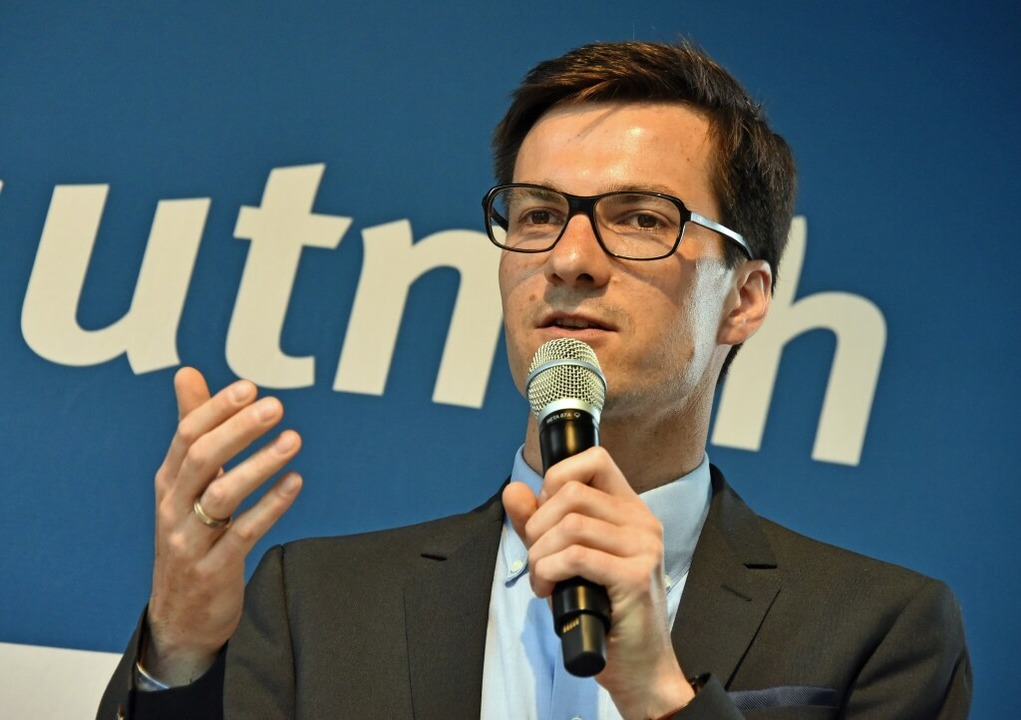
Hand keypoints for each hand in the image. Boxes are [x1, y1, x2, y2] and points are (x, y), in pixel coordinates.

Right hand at [144, 368, 302, 684]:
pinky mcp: (213, 569)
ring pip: (222, 494)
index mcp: (168, 481)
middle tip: (275, 406)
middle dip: (238, 429)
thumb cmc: (189, 536)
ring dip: (260, 464)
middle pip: (200, 458)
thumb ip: (191, 428)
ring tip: (294, 440)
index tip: (249, 387)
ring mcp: (190, 540)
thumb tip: (186, 372)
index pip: (187, 434)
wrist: (180, 617)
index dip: (217, 409)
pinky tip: (295, 482)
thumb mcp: (184, 485)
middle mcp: (173, 507)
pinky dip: (271, 505)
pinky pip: (243, 533)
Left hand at [502, 447, 693, 719]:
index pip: (595, 460)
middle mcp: (642, 522)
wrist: (639, 667)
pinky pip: (575, 556)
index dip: (558, 478)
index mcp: (630, 510)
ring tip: (543, 580)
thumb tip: (513, 490)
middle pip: (572, 493)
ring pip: (570, 524)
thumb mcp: (565, 559)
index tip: (545, 515)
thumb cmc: (604, 612)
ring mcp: (643, 548)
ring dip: (541, 555)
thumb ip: (539, 523)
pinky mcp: (635, 576)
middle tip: (538, 559)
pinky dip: (550, 572)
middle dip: (538, 526)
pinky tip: (550, 590)